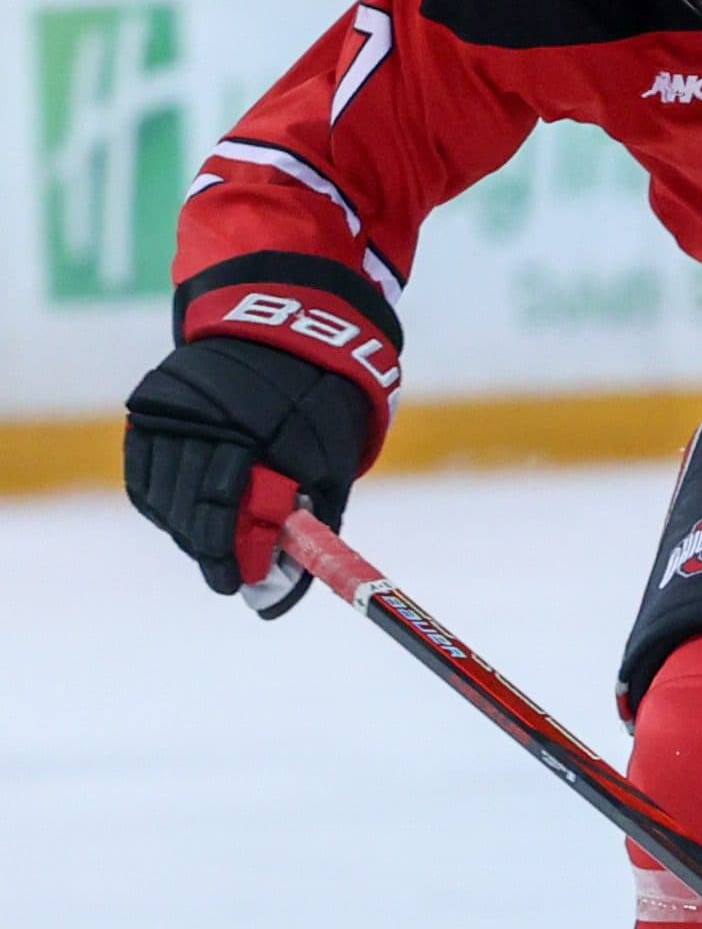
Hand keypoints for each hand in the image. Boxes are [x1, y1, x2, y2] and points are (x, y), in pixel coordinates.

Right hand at [125, 337, 371, 614]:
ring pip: (160, 493)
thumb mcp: (332, 462)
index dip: (224, 553)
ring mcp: (169, 411)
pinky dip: (160, 501)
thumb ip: (309, 523)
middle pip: (186, 504)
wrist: (287, 332)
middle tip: (223, 570)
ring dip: (182, 526)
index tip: (233, 584)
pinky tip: (183, 512)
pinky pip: (142, 472)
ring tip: (209, 540)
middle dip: (205, 546)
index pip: (221, 507)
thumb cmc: (321, 406)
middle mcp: (201, 420)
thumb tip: (280, 595)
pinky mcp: (149, 407)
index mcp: (250, 431)